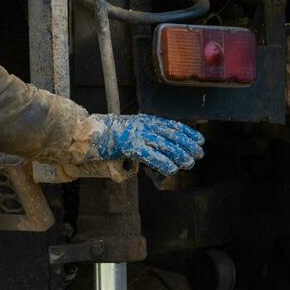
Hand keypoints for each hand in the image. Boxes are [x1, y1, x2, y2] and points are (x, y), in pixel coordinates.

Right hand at [87, 114, 202, 175]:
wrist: (90, 133)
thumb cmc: (109, 134)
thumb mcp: (131, 129)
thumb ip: (145, 135)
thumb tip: (159, 148)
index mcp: (146, 120)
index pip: (172, 125)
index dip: (188, 133)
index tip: (200, 140)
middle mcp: (145, 125)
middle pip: (172, 135)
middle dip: (188, 145)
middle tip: (199, 154)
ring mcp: (138, 134)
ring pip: (165, 145)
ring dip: (179, 155)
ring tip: (189, 163)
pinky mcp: (131, 146)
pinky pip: (152, 155)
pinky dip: (164, 163)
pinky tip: (172, 169)